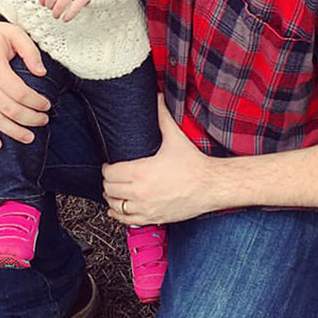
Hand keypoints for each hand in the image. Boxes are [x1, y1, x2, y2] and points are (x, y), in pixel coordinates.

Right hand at [0, 7, 50, 148]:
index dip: (36, 102)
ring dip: (12, 131)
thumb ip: (31, 52)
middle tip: (44, 121)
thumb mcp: (15, 33)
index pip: (19, 93)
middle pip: (8, 109)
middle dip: (30, 119)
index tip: (47, 105)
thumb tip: (42, 73)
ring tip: (29, 137)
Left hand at [103, 95, 217, 225]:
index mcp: (141, 172)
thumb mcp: (175, 137)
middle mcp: (140, 192)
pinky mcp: (152, 218)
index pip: (110, 173)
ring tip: (115, 190)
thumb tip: (157, 96)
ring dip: (112, 197)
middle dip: (108, 181)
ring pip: (115, 206)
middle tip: (113, 175)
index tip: (110, 164)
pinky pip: (126, 220)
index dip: (107, 168)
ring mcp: (145, 208)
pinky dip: (119, 214)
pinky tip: (119, 207)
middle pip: (109, 189)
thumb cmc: (193, 163)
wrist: (210, 186)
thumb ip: (162, 116)